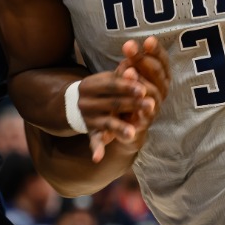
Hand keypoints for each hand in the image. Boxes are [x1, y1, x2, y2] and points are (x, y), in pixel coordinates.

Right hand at [77, 37, 169, 161]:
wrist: (73, 104)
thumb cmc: (101, 88)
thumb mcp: (107, 78)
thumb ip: (122, 75)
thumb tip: (135, 66)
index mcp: (91, 84)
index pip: (111, 84)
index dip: (127, 86)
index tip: (144, 88)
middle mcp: (87, 101)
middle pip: (113, 103)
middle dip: (133, 104)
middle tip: (151, 105)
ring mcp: (89, 118)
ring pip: (107, 123)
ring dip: (120, 128)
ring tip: (133, 132)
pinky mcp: (90, 131)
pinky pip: (93, 141)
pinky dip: (96, 149)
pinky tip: (97, 159)